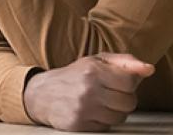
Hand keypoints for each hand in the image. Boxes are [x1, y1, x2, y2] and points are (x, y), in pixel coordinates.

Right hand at [24, 53, 154, 131]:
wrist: (41, 93)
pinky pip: (106, 128)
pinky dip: (102, 121)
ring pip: (120, 117)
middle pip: (129, 102)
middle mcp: (88, 88)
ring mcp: (83, 108)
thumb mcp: (95, 61)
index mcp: (92, 69)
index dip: (127, 84)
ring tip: (98, 102)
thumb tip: (148, 68)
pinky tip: (90, 111)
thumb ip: (124, 62)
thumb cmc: (73, 75)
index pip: (130, 82)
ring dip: (113, 112)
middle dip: (122, 98)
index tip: (117, 82)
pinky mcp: (79, 124)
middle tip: (107, 93)